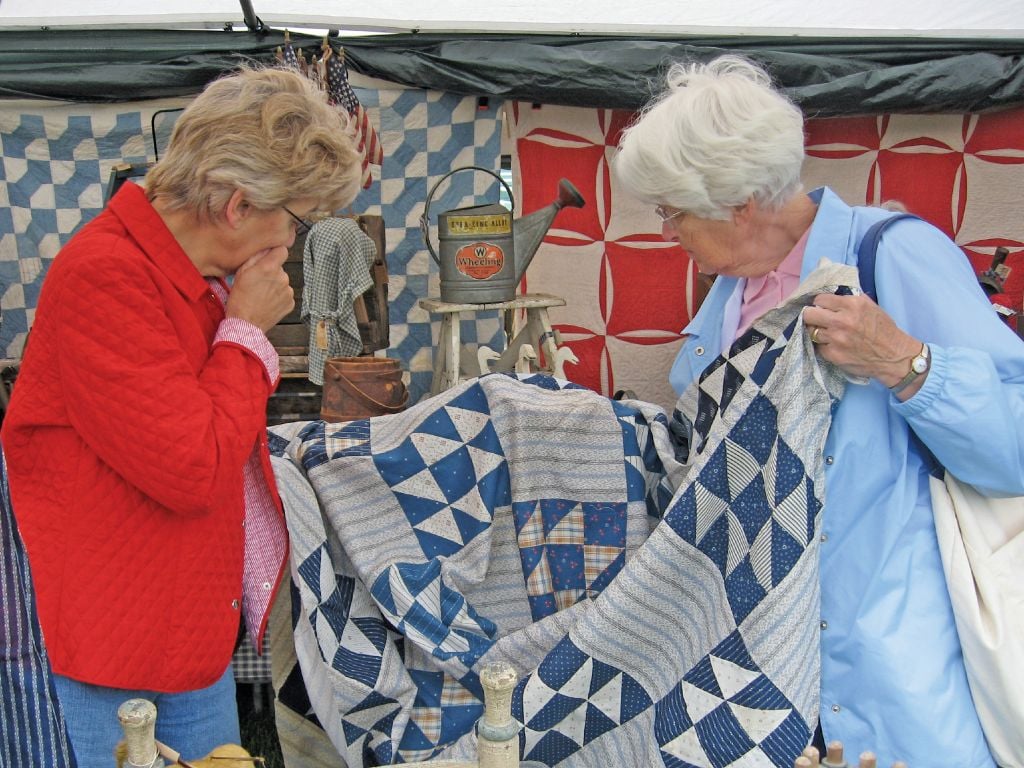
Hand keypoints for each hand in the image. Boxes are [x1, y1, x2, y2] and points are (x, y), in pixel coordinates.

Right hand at [225, 247, 294, 331]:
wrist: (245, 324)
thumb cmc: (240, 298)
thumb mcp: (241, 273)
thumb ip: (256, 257)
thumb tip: (266, 248)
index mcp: (270, 268)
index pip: (282, 250)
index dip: (275, 253)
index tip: (269, 258)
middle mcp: (283, 278)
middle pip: (280, 268)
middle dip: (272, 272)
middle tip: (259, 282)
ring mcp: (288, 291)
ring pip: (283, 282)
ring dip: (275, 285)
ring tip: (262, 295)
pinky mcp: (291, 303)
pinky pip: (286, 294)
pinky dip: (279, 297)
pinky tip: (268, 302)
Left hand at [803, 292, 922, 391]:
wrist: (894, 356)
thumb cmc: (884, 330)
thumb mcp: (871, 307)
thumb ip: (850, 299)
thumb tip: (831, 295)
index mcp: (852, 305)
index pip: (820, 299)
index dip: (820, 303)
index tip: (822, 308)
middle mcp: (842, 321)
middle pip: (808, 314)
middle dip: (811, 315)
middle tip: (817, 319)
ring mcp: (836, 339)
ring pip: (811, 331)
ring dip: (817, 331)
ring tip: (828, 333)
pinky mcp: (833, 354)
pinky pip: (818, 346)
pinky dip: (823, 346)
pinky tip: (834, 345)